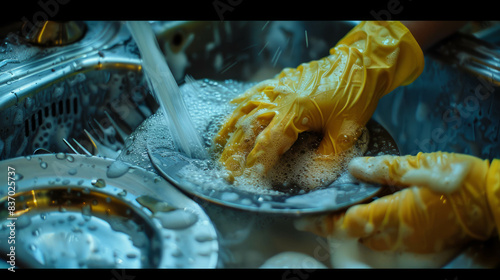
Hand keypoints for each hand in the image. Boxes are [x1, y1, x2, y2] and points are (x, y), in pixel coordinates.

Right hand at [213, 21, 424, 180]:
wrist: (361, 62)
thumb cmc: (356, 94)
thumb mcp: (347, 130)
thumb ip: (329, 156)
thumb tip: (313, 179)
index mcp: (295, 111)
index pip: (269, 141)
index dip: (257, 161)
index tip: (248, 177)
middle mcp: (280, 98)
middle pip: (250, 127)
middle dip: (236, 150)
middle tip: (226, 170)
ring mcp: (279, 87)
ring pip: (247, 109)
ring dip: (231, 128)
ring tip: (218, 145)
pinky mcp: (282, 81)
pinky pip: (255, 91)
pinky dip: (241, 101)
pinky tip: (231, 107)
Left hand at [297, 152, 499, 253]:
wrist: (495, 202)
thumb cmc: (459, 180)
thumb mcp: (420, 166)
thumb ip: (384, 169)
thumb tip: (354, 169)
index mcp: (395, 214)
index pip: (347, 224)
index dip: (322, 223)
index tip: (302, 220)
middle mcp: (400, 235)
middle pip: (357, 236)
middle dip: (338, 225)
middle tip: (323, 210)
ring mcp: (413, 243)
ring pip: (373, 241)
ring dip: (358, 228)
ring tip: (348, 209)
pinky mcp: (424, 245)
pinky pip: (392, 242)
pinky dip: (378, 231)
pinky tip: (379, 214)